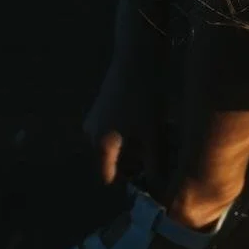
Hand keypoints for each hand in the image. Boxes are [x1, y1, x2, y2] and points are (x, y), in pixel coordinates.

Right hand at [83, 53, 164, 185]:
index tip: (150, 176)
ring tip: (155, 139)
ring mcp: (92, 121)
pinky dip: (127, 134)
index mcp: (101, 146)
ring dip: (131, 148)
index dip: (130, 181)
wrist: (136, 60)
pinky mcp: (98, 109)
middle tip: (157, 157)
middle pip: (111, 162)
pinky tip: (146, 124)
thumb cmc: (145, 98)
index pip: (109, 178)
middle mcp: (90, 136)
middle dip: (132, 163)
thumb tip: (157, 188)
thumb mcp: (153, 134)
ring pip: (112, 146)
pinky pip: (111, 132)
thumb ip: (153, 164)